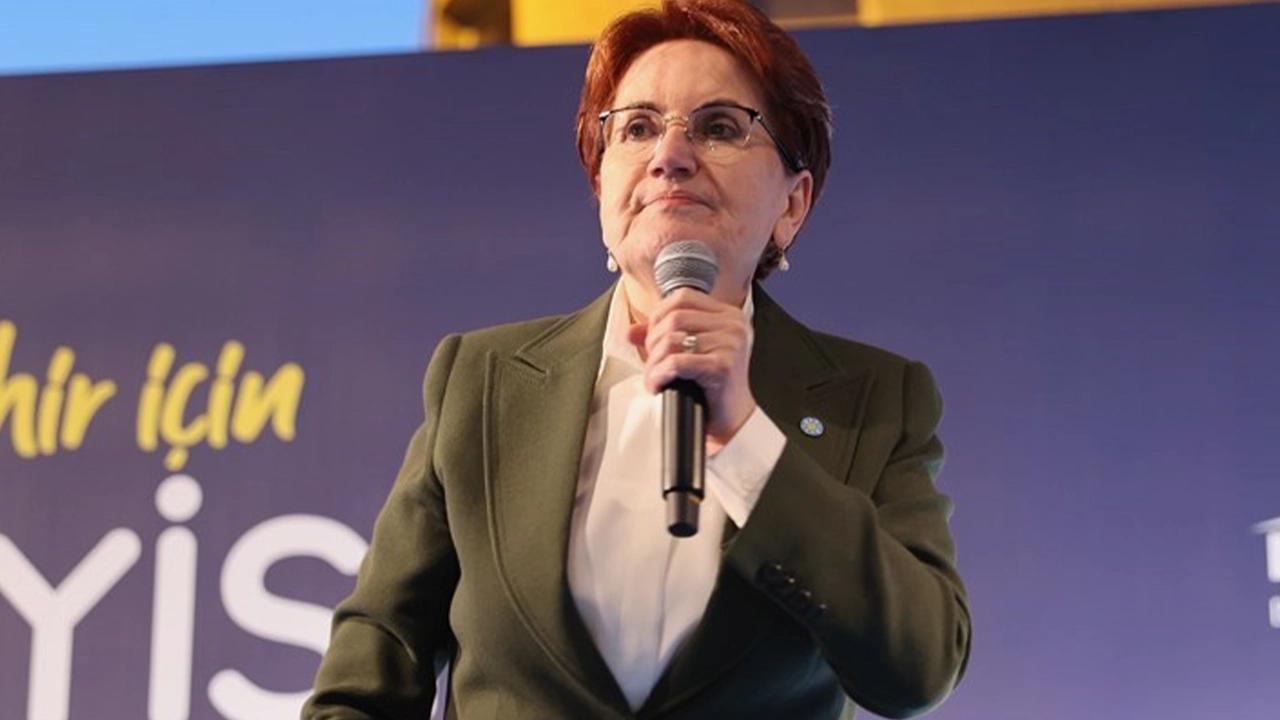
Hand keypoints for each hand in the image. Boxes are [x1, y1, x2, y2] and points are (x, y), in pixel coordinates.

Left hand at [627, 288, 756, 448]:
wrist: (733, 419)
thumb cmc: (713, 385)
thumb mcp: (691, 352)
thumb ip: (664, 335)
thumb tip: (631, 331)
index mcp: (728, 315)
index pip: (683, 297)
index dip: (659, 314)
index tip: (652, 337)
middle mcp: (733, 325)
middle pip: (674, 317)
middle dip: (654, 341)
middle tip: (653, 363)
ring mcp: (730, 344)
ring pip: (672, 340)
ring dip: (654, 362)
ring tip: (655, 377)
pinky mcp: (722, 366)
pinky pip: (676, 363)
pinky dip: (659, 374)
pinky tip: (659, 385)